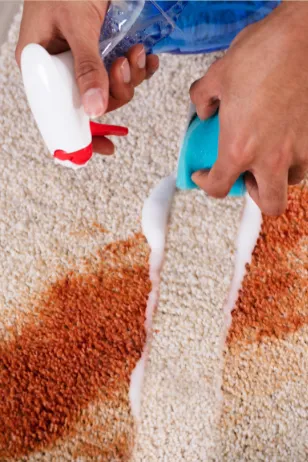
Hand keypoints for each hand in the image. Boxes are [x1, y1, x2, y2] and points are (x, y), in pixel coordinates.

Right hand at [16, 1, 158, 154]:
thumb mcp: (77, 23)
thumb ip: (86, 67)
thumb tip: (95, 110)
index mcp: (41, 66)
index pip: (58, 113)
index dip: (82, 135)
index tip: (106, 148)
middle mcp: (61, 68)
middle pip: (92, 102)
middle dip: (116, 90)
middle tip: (123, 65)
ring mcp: (83, 60)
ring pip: (111, 89)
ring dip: (130, 77)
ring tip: (136, 52)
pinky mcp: (102, 50)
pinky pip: (122, 72)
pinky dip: (138, 68)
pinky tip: (145, 56)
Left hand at [190, 2, 307, 215]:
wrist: (301, 37)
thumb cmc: (260, 55)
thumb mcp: (217, 76)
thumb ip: (203, 100)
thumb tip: (204, 111)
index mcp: (238, 149)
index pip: (219, 187)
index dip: (206, 185)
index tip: (203, 176)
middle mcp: (270, 157)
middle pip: (269, 202)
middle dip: (255, 194)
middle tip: (246, 176)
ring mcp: (298, 149)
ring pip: (292, 181)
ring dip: (278, 175)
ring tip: (270, 154)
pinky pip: (307, 159)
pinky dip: (296, 156)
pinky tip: (286, 137)